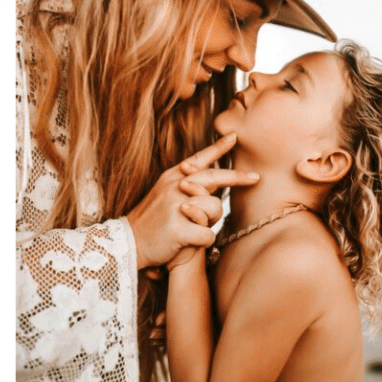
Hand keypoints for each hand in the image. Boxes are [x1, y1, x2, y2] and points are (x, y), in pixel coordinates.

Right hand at [126, 133, 258, 270]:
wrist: (126, 244)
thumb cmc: (152, 220)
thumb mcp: (164, 193)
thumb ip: (187, 183)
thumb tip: (214, 179)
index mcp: (172, 178)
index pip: (199, 159)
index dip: (218, 147)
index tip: (234, 136)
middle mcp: (175, 188)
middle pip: (215, 177)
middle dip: (237, 177)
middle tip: (256, 178)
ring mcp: (176, 207)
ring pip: (215, 209)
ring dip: (211, 222)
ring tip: (193, 227)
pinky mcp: (178, 229)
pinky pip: (208, 234)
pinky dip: (204, 241)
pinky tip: (191, 243)